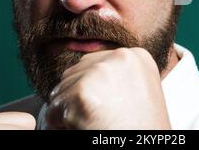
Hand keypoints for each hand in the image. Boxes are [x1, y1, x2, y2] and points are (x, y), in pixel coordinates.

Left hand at [46, 47, 170, 129]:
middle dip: (76, 97)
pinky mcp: (82, 93)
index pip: (94, 63)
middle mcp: (120, 57)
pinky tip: (82, 130)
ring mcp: (101, 73)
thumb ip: (116, 77)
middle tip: (94, 119)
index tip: (103, 107)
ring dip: (68, 110)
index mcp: (136, 57)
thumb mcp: (140, 93)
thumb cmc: (142, 129)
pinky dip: (59, 125)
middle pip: (76, 72)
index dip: (91, 89)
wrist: (145, 148)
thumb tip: (82, 74)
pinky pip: (53, 109)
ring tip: (90, 124)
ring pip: (62, 89)